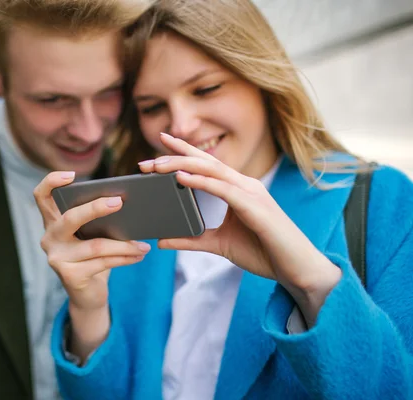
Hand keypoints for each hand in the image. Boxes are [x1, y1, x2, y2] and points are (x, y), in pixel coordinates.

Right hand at [34, 171, 150, 356]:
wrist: (87, 295)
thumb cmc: (92, 257)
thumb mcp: (90, 235)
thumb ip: (96, 220)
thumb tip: (123, 203)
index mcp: (52, 222)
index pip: (41, 196)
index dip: (51, 182)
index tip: (71, 175)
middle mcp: (50, 238)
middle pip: (70, 218)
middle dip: (96, 208)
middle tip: (119, 202)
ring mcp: (57, 258)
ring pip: (96, 245)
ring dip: (124, 244)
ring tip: (143, 243)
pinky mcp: (70, 275)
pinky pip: (104, 262)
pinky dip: (125, 258)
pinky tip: (139, 255)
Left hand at [139, 133, 340, 324]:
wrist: (296, 270)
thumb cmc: (263, 253)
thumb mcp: (219, 245)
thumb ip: (192, 240)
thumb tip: (162, 241)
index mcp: (236, 190)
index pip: (205, 165)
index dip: (182, 153)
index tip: (158, 147)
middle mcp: (243, 185)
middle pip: (204, 162)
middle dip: (174, 157)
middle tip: (146, 162)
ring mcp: (250, 193)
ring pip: (212, 170)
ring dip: (182, 165)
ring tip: (157, 166)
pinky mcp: (254, 207)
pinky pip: (223, 189)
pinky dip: (201, 182)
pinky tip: (181, 179)